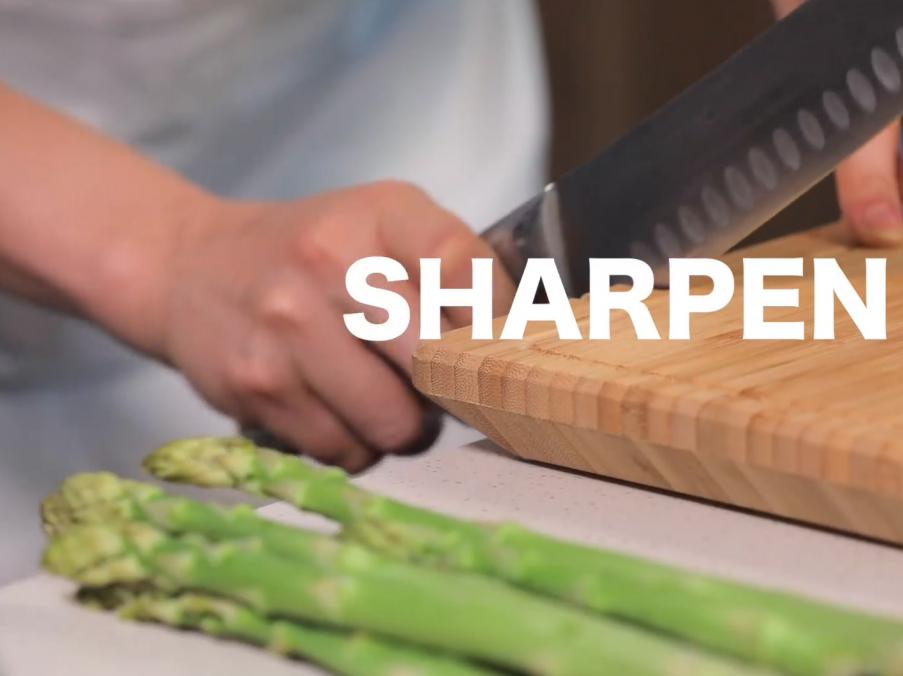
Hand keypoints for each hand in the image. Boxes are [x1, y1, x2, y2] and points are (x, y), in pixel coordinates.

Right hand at [152, 182, 514, 470]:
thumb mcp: (385, 224)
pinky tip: (336, 408)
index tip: (499, 347)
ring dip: (401, 426)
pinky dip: (352, 444)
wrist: (191, 268)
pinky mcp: (256, 386)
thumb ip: (454, 266)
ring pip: (393, 423)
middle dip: (451, 388)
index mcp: (378, 215)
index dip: (494, 320)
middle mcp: (328, 262)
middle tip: (440, 384)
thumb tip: (522, 340)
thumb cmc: (311, 252)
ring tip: (383, 396)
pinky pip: (343, 450)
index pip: (464, 270)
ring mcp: (287, 327)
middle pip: (436, 361)